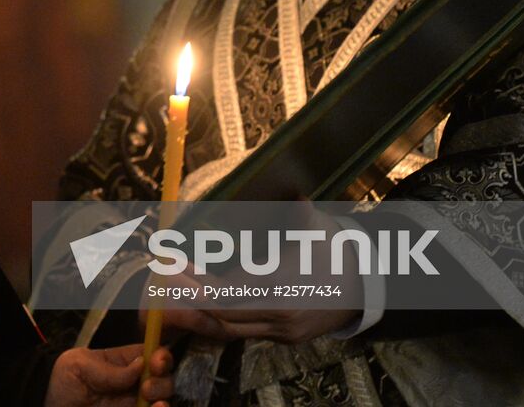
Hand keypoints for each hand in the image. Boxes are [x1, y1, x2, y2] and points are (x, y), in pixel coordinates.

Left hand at [45, 344, 172, 406]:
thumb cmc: (61, 387)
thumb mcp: (76, 365)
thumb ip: (108, 366)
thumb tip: (140, 364)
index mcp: (121, 362)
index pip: (150, 353)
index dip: (160, 354)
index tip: (156, 362)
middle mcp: (133, 383)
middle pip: (163, 375)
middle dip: (162, 378)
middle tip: (145, 387)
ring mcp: (134, 403)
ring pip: (164, 396)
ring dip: (162, 394)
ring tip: (147, 398)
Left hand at [140, 202, 361, 344]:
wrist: (364, 286)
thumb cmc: (334, 250)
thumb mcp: (315, 226)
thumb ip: (297, 208)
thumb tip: (289, 186)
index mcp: (282, 289)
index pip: (225, 297)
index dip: (193, 284)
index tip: (170, 265)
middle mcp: (279, 316)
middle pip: (219, 316)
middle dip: (186, 298)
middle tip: (159, 277)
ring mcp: (280, 332)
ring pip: (226, 330)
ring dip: (196, 311)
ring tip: (169, 290)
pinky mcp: (281, 338)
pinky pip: (241, 332)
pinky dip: (216, 318)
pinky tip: (197, 299)